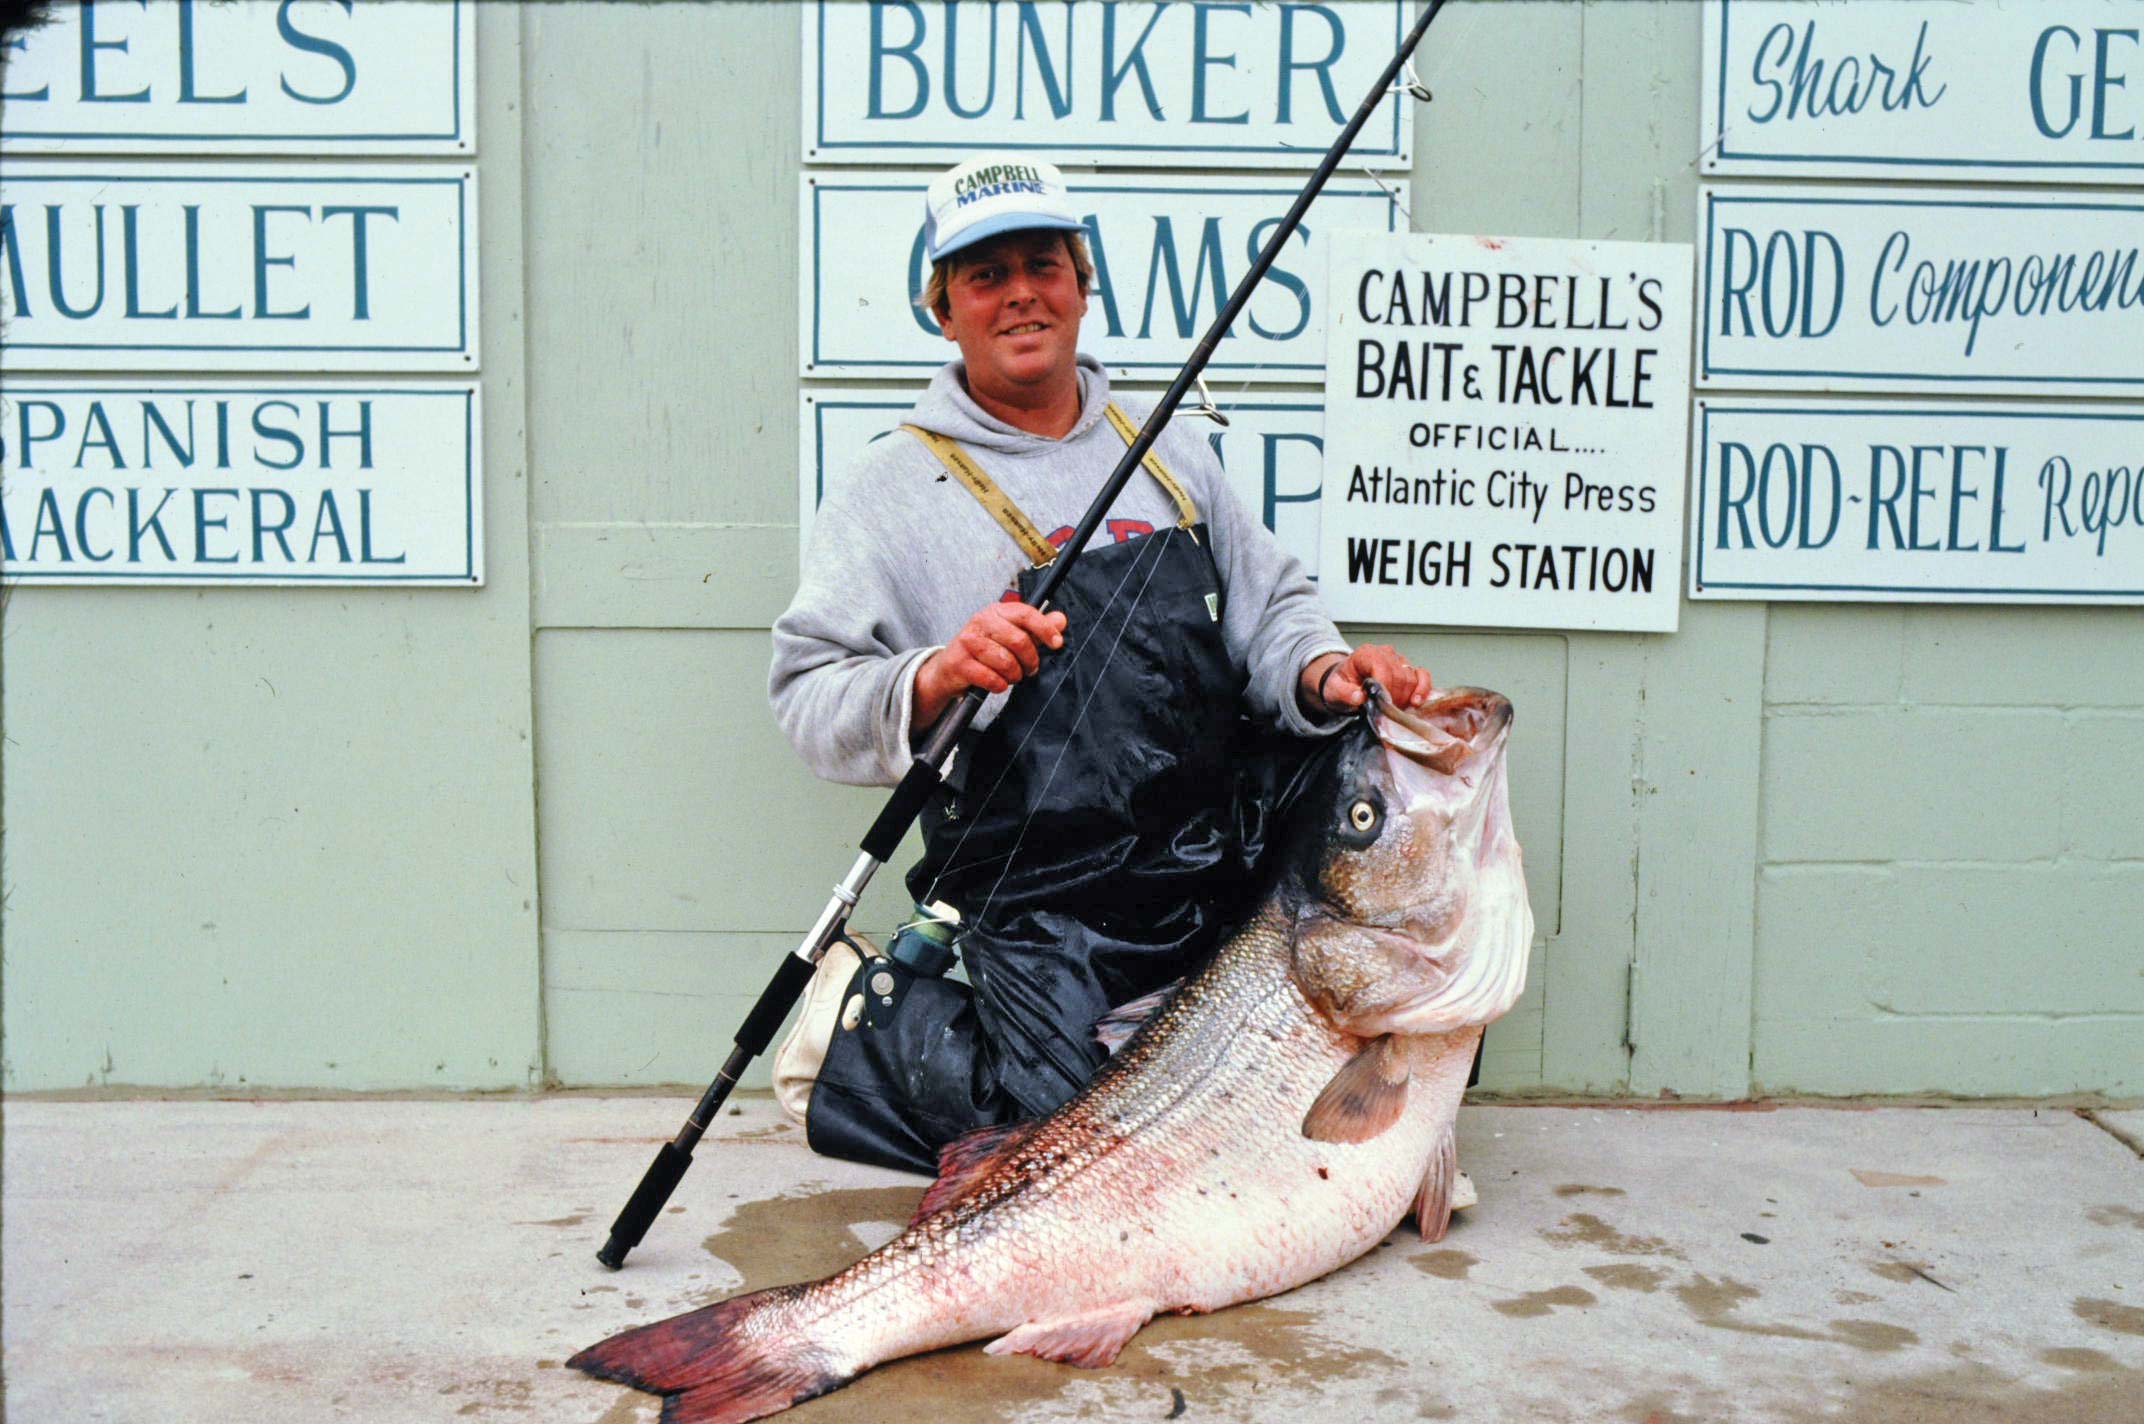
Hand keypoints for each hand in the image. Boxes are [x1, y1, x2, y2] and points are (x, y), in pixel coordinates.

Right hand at [914, 600, 1068, 727]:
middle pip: (1019, 640)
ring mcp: (967, 641)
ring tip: (1011, 676)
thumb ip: (1036, 628)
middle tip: (1030, 669)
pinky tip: (997, 683)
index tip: (1057, 644)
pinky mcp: (959, 663)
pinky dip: (999, 685)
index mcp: (995, 611)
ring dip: (1014, 675)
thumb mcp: (1010, 635)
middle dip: (1030, 660)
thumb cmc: (985, 651)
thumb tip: (1060, 619)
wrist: (948, 670)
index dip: (1045, 629)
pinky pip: (991, 678)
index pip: (1025, 614)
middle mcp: (980, 621)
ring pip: (1006, 662)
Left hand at [1301, 645, 1432, 715]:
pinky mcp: (1408, 668)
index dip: (1386, 688)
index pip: (1383, 668)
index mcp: (1366, 654)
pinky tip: (1416, 702)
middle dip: (1395, 697)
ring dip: (1406, 697)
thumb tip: (1359, 696)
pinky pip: (1423, 675)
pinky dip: (1423, 689)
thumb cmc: (1341, 683)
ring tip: (1394, 708)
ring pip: (1412, 678)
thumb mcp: (1334, 689)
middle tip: (1387, 711)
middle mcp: (1385, 653)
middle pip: (1400, 675)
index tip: (1382, 704)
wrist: (1345, 681)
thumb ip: (1344, 693)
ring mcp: (1398, 659)